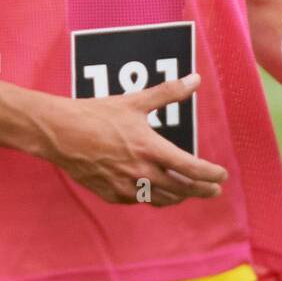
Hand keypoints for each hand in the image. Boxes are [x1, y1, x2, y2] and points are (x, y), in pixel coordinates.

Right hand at [42, 71, 228, 205]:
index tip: (222, 176)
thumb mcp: (135, 100)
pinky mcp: (111, 194)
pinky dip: (153, 197)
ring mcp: (125, 186)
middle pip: (181, 189)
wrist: (60, 133)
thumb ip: (168, 92)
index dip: (210, 174)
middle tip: (213, 191)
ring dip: (179, 197)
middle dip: (201, 190)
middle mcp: (141, 171)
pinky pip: (139, 200)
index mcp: (150, 148)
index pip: (190, 168)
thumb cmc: (97, 114)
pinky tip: (156, 192)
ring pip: (161, 199)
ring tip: (188, 193)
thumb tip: (195, 80)